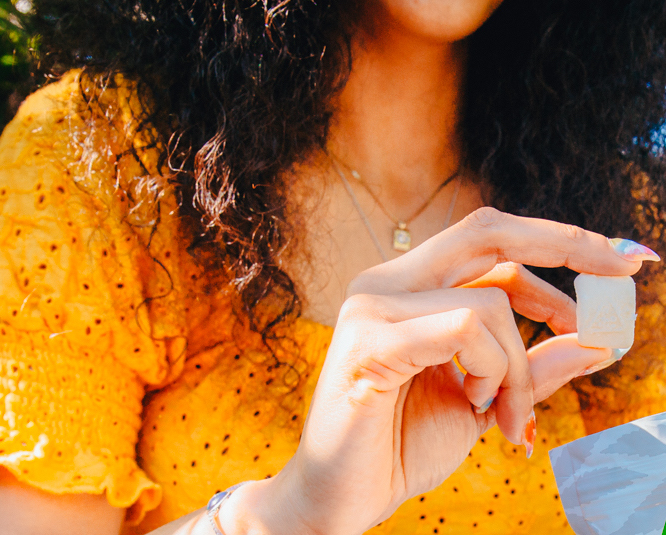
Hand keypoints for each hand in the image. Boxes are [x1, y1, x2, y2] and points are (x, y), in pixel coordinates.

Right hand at [254, 208, 649, 534]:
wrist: (340, 499)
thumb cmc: (400, 446)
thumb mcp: (485, 402)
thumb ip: (532, 367)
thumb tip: (598, 339)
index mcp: (406, 289)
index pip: (489, 244)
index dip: (558, 245)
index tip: (622, 263)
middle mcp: (384, 283)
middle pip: (486, 231)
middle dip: (566, 243)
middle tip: (628, 265)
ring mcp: (372, 308)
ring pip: (488, 302)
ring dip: (520, 366)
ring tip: (507, 416)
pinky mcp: (370, 343)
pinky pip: (463, 330)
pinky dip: (491, 370)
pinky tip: (474, 404)